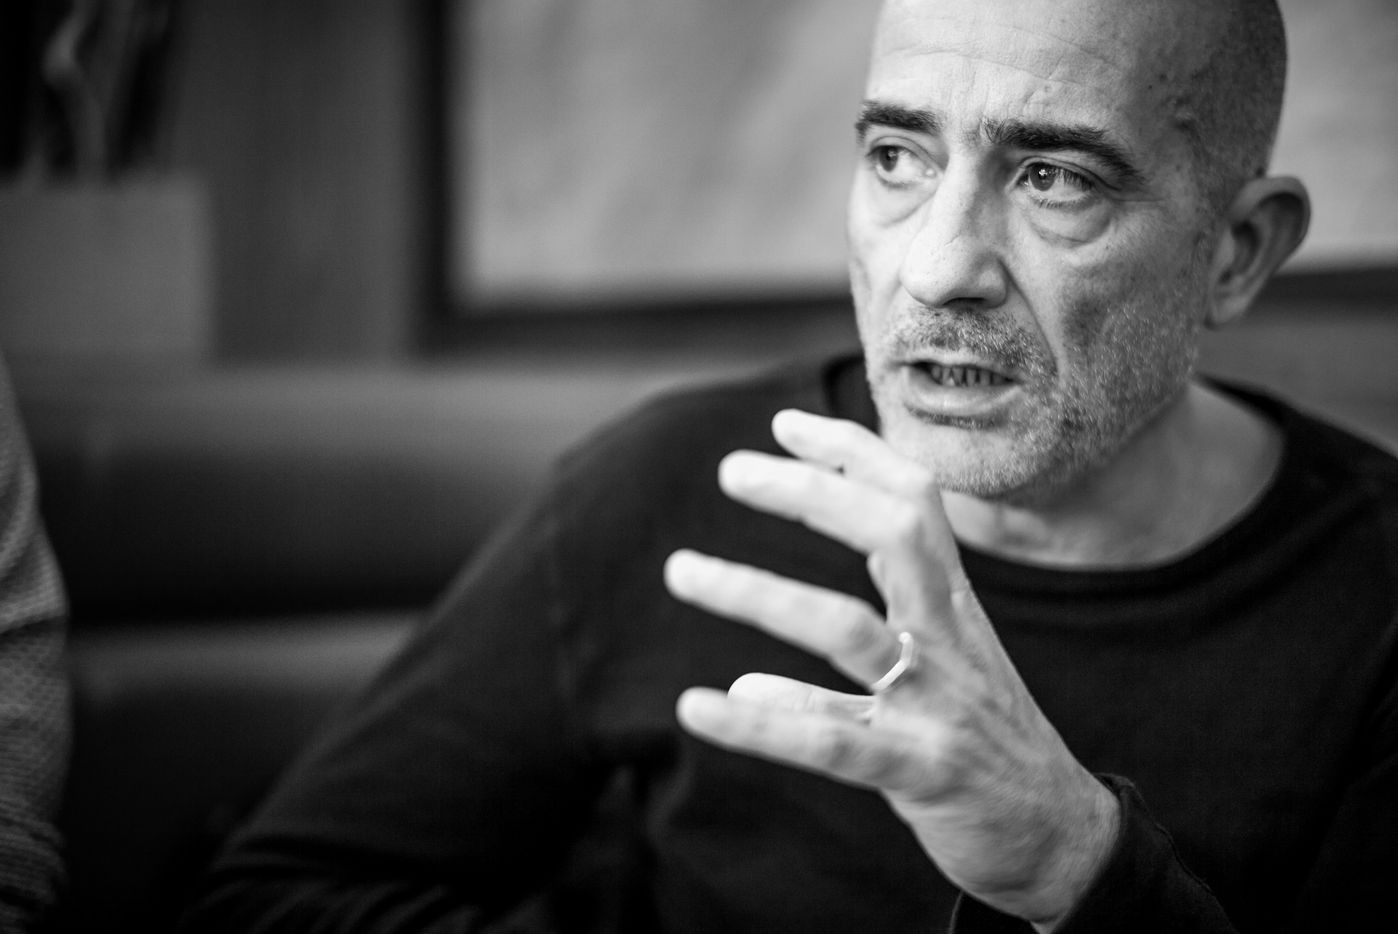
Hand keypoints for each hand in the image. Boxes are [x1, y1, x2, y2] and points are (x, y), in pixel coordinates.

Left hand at [665, 409, 1117, 929]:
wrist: (1061, 840)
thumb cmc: (987, 738)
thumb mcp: (951, 655)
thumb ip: (885, 615)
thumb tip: (772, 631)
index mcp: (955, 604)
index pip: (913, 500)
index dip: (853, 452)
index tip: (785, 425)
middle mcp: (949, 637)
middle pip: (890, 534)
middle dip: (811, 492)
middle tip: (729, 470)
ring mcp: (936, 702)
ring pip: (847, 629)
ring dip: (758, 592)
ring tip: (682, 569)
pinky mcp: (919, 770)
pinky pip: (830, 738)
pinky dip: (762, 720)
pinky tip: (699, 706)